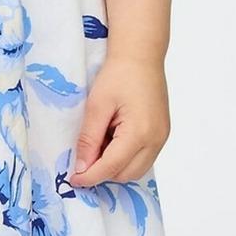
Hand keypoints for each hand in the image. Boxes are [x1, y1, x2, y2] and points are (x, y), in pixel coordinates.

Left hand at [66, 51, 169, 188]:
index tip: (73, 180)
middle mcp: (156, 140)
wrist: (141, 56)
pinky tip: (113, 140)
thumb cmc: (119, 74)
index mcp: (140, 133)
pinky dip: (125, 158)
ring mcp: (161, 138)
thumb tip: (81, 167)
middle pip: (125, 174)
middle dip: (103, 172)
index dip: (90, 177)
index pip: (112, 167)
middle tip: (84, 157)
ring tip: (99, 144)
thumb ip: (89, 139)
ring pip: (136, 170)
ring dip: (115, 166)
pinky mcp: (162, 134)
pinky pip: (143, 158)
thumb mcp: (96, 106)